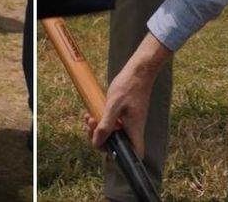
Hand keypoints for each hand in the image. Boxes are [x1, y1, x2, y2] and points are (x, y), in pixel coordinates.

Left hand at [86, 33, 170, 157]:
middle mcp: (133, 129)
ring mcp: (129, 122)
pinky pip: (112, 124)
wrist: (138, 71)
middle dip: (100, 138)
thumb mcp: (113, 105)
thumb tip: (97, 142)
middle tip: (91, 125)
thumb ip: (105, 125)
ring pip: (112, 134)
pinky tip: (93, 113)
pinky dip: (102, 121)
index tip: (104, 144)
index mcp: (134, 130)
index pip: (133, 154)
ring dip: (98, 129)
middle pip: (117, 145)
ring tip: (89, 117)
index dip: (119, 156)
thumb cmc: (129, 86)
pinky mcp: (125, 116)